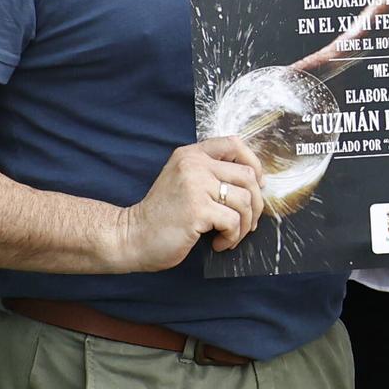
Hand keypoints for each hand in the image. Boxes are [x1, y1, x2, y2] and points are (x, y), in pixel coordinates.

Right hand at [114, 136, 266, 271]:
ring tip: (230, 236)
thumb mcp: (184, 182)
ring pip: (245, 201)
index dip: (254, 164)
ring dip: (245, 225)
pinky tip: (218, 243)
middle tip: (248, 222)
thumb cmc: (163, 216)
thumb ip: (210, 174)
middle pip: (247, 176)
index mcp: (191, 154)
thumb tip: (255, 182)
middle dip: (256, 203)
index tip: (256, 186)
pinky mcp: (197, 209)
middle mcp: (193, 164)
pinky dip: (232, 237)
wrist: (132, 237)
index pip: (234, 144)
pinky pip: (234, 221)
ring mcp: (195, 185)